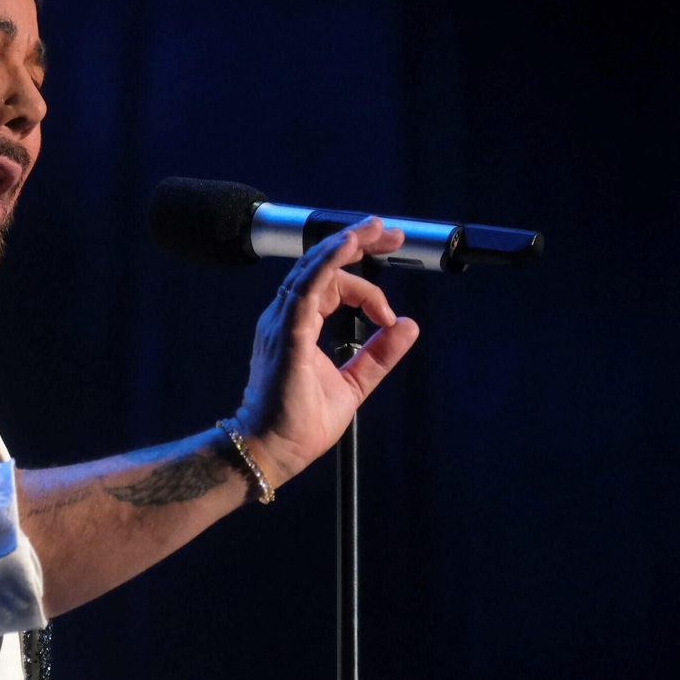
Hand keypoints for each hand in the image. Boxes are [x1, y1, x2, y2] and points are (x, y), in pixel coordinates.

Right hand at [234, 217, 420, 485]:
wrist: (272, 451)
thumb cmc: (299, 423)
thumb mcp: (353, 383)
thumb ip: (378, 355)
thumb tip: (408, 325)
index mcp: (299, 324)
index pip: (331, 285)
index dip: (365, 289)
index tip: (388, 314)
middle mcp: (287, 316)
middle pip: (322, 265)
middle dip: (357, 242)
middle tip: (391, 232)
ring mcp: (283, 322)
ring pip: (314, 268)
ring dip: (346, 243)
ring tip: (375, 229)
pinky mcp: (286, 333)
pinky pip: (306, 288)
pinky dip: (328, 263)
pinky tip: (347, 246)